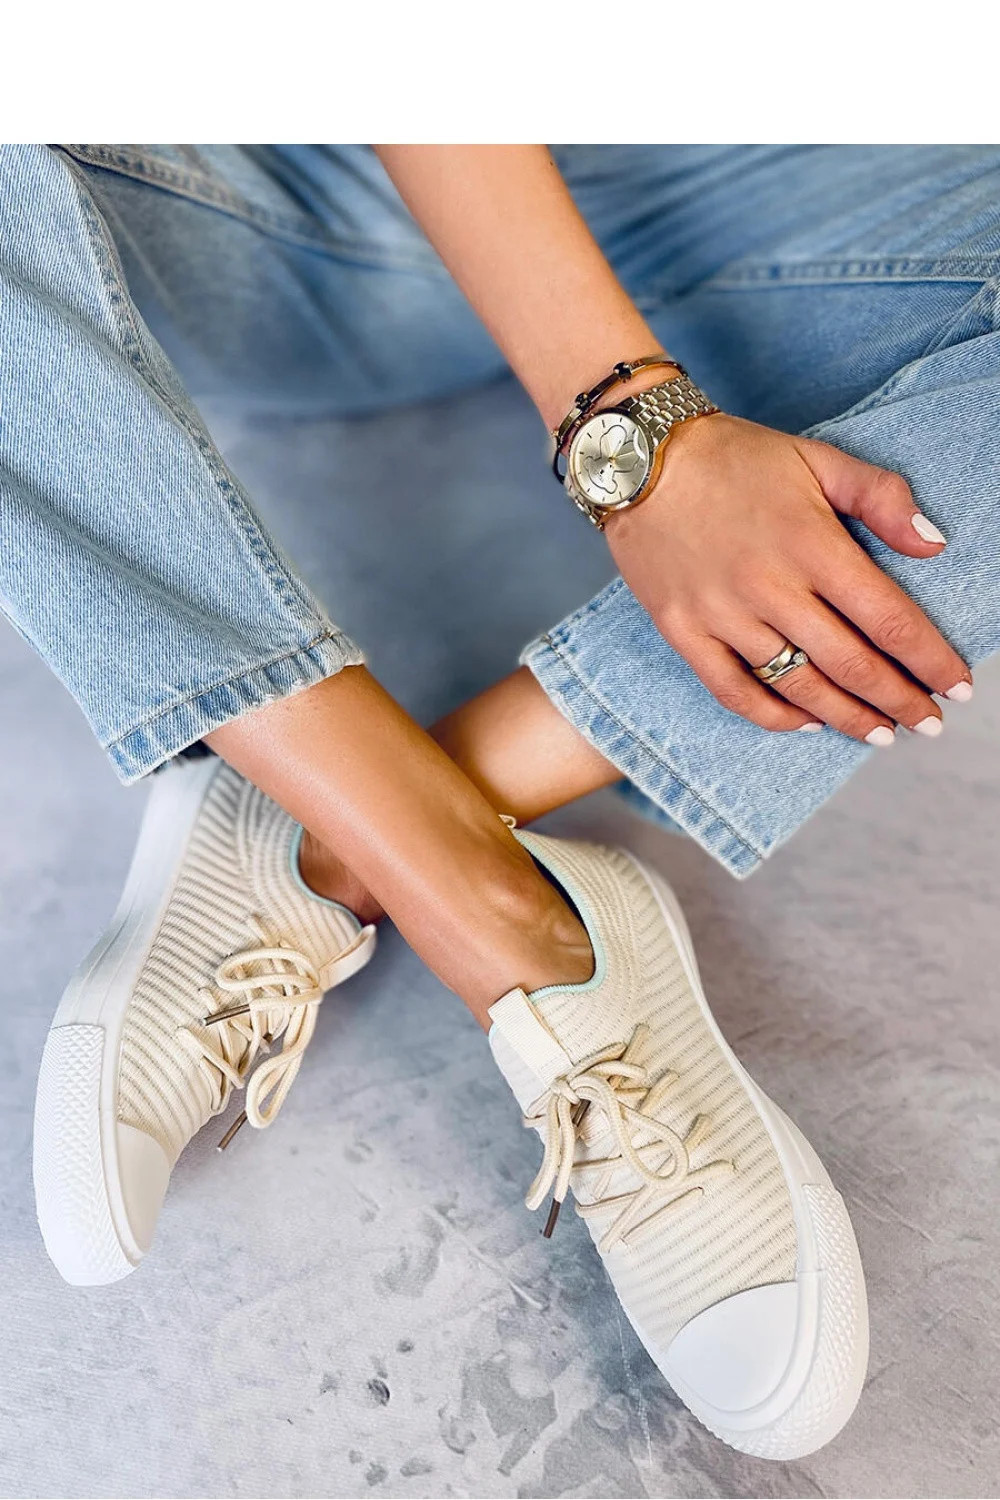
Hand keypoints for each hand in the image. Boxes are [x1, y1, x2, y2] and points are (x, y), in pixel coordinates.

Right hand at [604, 414, 971, 741]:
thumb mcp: (817, 458)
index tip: (957, 686)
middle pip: (852, 665)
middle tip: (928, 722)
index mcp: (813, 545)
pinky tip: (807, 723)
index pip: (889, 620)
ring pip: (799, 686)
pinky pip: (734, 690)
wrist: (638, 459)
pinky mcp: (684, 631)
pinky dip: (775, 716)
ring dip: (848, 717)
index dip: (930, 660)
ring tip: (880, 733)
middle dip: (900, 701)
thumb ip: (881, 497)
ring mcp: (724, 615)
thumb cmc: (735, 457)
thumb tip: (933, 543)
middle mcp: (771, 588)